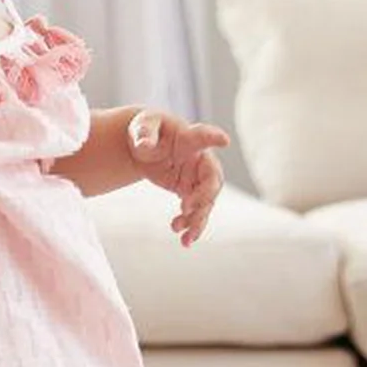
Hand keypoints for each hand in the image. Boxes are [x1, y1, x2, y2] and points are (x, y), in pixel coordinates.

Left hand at [127, 111, 229, 245]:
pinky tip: (184, 239)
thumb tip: (144, 145)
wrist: (146, 145)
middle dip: (204, 196)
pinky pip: (197, 211)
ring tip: (185, 237)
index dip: (214, 138)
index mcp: (188, 138)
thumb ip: (143, 134)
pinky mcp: (191, 191)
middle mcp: (199, 159)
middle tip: (186, 209)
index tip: (224, 140)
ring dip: (198, 220)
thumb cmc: (147, 129)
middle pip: (212, 179)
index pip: (203, 136)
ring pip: (207, 202)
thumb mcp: (142, 127)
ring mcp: (197, 177)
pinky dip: (192, 226)